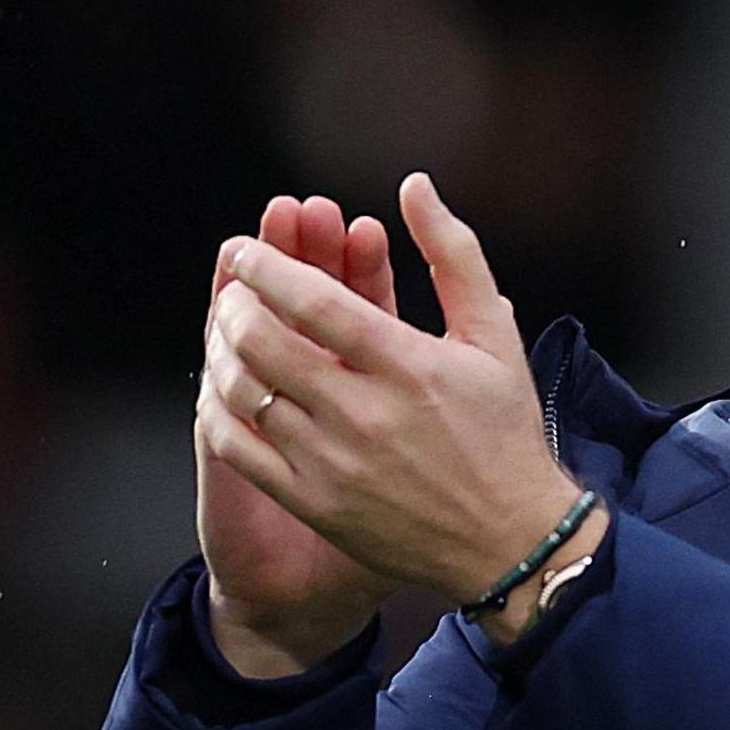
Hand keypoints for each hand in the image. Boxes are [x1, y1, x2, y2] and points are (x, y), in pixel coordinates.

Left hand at [199, 173, 597, 640]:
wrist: (511, 540)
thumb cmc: (505, 432)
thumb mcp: (494, 335)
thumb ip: (453, 255)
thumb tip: (414, 189)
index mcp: (410, 366)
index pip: (316, 302)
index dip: (269, 266)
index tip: (248, 249)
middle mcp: (366, 415)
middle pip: (265, 343)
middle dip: (236, 303)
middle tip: (236, 289)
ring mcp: (333, 463)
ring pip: (243, 393)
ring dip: (223, 351)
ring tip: (230, 332)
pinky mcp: (313, 503)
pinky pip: (238, 448)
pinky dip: (218, 410)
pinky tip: (227, 389)